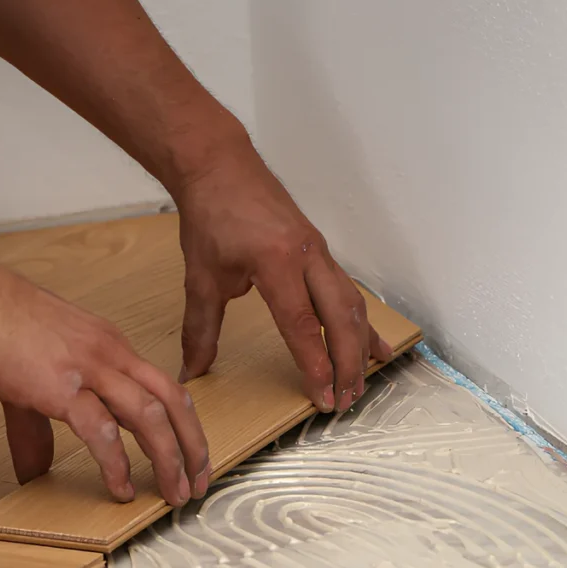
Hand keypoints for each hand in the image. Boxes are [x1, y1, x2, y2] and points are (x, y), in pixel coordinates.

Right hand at [0, 265, 210, 504]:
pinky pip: (101, 432)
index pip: (163, 386)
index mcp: (109, 346)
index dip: (183, 424)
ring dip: (169, 460)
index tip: (190, 455)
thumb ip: (39, 426)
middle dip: (193, 446)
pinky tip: (120, 488)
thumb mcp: (33, 373)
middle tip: (199, 483)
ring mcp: (89, 370)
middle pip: (173, 401)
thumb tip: (35, 470)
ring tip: (174, 494)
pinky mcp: (61, 389)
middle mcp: (110, 354)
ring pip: (150, 417)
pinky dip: (116, 464)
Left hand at [175, 144, 392, 412]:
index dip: (314, 364)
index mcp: (276, 261)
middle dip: (346, 364)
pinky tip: (375, 348)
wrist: (221, 165)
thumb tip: (191, 372)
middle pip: (339, 318)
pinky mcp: (321, 252)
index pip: (302, 324)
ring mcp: (319, 252)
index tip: (321, 397)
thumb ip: (200, 328)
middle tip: (345, 402)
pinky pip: (349, 292)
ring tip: (358, 385)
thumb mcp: (201, 276)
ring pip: (351, 306)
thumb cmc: (211, 216)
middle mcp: (307, 256)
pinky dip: (361, 324)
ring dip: (358, 348)